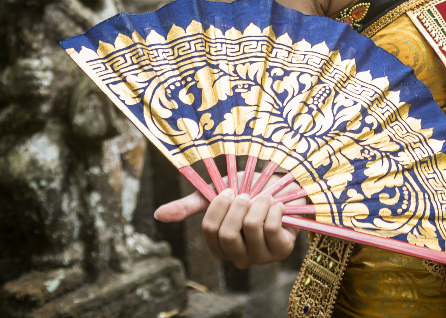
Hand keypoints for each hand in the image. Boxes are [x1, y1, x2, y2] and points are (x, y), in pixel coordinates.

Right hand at [154, 170, 300, 268]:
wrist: (286, 186)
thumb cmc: (251, 191)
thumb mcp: (219, 193)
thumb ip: (191, 205)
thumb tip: (159, 214)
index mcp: (220, 246)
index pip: (210, 230)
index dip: (220, 205)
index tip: (230, 190)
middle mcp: (238, 257)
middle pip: (228, 234)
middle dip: (239, 206)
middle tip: (248, 194)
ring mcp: (260, 257)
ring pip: (252, 228)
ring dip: (260, 204)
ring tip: (265, 198)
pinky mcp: (282, 251)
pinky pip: (271, 228)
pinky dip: (275, 209)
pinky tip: (278, 207)